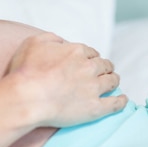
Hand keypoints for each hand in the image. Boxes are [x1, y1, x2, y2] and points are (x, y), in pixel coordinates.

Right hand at [6, 32, 127, 127]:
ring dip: (113, 79)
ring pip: (112, 81)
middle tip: (103, 71)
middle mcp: (88, 67)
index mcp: (76, 51)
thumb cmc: (25, 71)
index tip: (88, 61)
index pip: (90, 52)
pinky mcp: (95, 108)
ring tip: (113, 82)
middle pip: (104, 65)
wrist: (26, 99)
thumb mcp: (33, 42)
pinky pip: (115, 104)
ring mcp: (93, 88)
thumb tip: (62, 42)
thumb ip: (51, 38)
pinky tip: (123, 99)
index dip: (90, 56)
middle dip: (104, 67)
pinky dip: (121, 101)